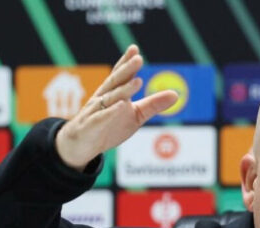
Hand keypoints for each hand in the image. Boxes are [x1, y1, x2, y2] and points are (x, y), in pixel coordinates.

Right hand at [55, 45, 177, 170]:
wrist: (83, 145)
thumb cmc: (109, 127)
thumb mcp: (136, 116)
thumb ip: (153, 105)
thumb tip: (176, 94)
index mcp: (113, 93)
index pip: (120, 76)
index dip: (126, 63)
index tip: (135, 49)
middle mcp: (103, 98)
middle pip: (116, 82)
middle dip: (127, 70)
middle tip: (138, 58)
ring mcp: (96, 111)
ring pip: (110, 98)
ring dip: (123, 89)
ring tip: (137, 81)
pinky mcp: (92, 125)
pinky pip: (102, 117)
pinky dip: (111, 111)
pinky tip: (120, 105)